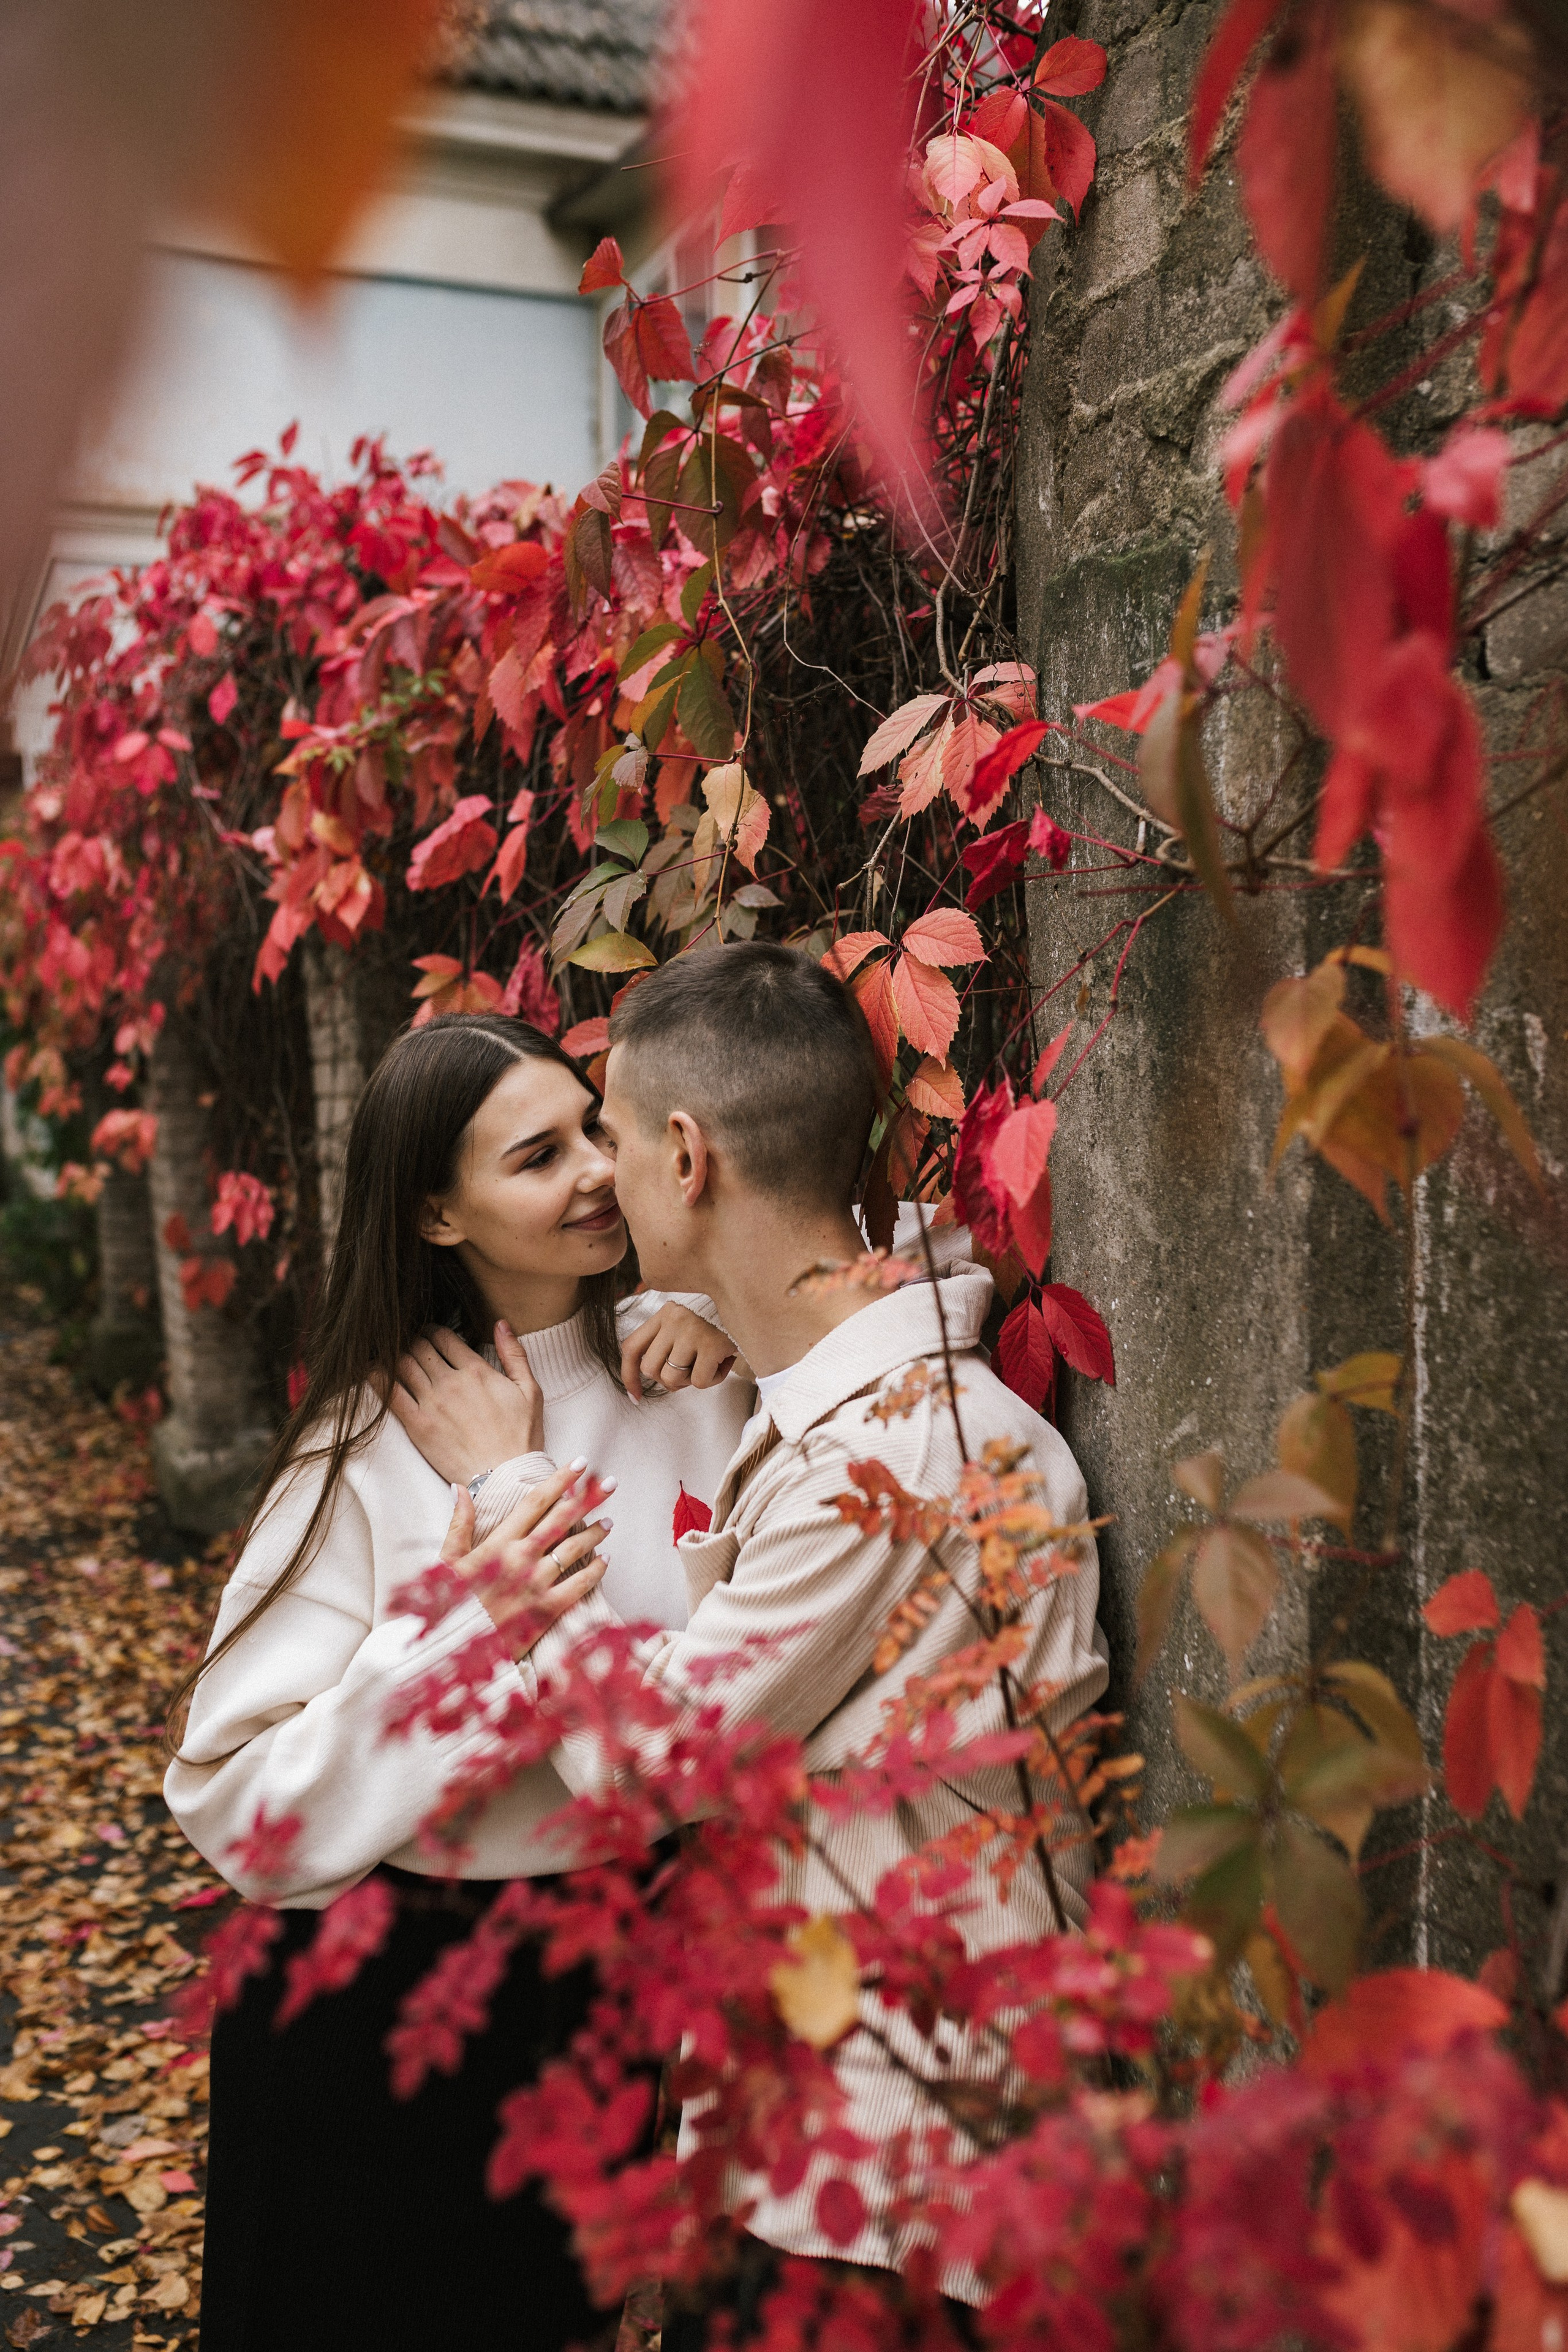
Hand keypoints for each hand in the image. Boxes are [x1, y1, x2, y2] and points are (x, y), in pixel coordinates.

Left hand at [388, 1321, 543, 1483]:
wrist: (505, 1478)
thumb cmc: (521, 1437)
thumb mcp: (530, 1390)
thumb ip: (514, 1354)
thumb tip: (500, 1323)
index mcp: (477, 1371)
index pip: (443, 1336)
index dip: (433, 1330)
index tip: (430, 1335)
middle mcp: (451, 1383)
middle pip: (419, 1347)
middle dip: (413, 1341)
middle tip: (412, 1346)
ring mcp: (432, 1404)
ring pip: (402, 1365)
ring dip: (396, 1356)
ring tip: (396, 1358)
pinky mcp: (417, 1426)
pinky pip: (390, 1394)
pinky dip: (377, 1377)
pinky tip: (372, 1371)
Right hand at [439, 1463, 610, 1664]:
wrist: (451, 1649)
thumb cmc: (447, 1604)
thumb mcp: (446, 1560)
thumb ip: (458, 1523)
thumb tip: (461, 1487)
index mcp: (497, 1543)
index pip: (535, 1502)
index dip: (560, 1481)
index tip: (579, 1463)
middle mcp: (520, 1559)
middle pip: (562, 1520)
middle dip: (589, 1498)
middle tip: (610, 1482)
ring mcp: (535, 1585)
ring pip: (573, 1550)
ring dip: (594, 1533)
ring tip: (609, 1522)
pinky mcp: (546, 1612)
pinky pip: (578, 1586)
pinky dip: (595, 1571)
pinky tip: (605, 1561)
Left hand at [620, 1302, 737, 1399]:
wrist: (749, 1310)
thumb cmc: (714, 1327)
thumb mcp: (683, 1326)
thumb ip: (663, 1344)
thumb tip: (644, 1384)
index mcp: (663, 1314)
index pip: (631, 1348)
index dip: (629, 1376)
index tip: (635, 1396)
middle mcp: (673, 1319)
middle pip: (649, 1369)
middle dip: (667, 1380)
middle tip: (688, 1371)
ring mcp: (691, 1331)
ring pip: (671, 1378)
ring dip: (689, 1381)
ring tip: (706, 1366)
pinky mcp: (711, 1344)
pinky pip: (698, 1382)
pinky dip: (711, 1381)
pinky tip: (722, 1364)